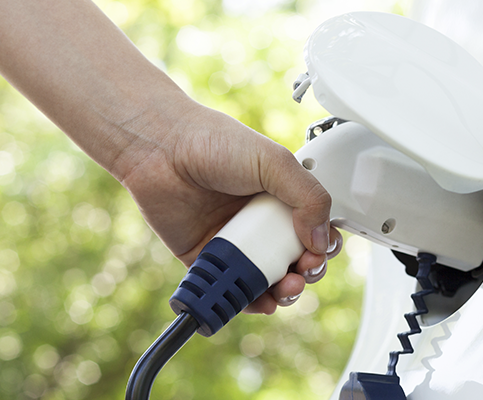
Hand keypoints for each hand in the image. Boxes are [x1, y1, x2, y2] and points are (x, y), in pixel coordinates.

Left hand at [118, 99, 341, 313]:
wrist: (161, 150)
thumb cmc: (212, 142)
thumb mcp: (274, 161)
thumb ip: (308, 196)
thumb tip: (320, 238)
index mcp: (280, 195)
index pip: (313, 228)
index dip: (322, 245)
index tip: (319, 251)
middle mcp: (259, 219)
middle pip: (294, 259)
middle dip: (306, 272)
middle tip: (303, 271)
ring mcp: (235, 240)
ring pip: (267, 278)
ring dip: (283, 291)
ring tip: (285, 288)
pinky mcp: (208, 258)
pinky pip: (232, 287)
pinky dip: (249, 300)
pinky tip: (260, 300)